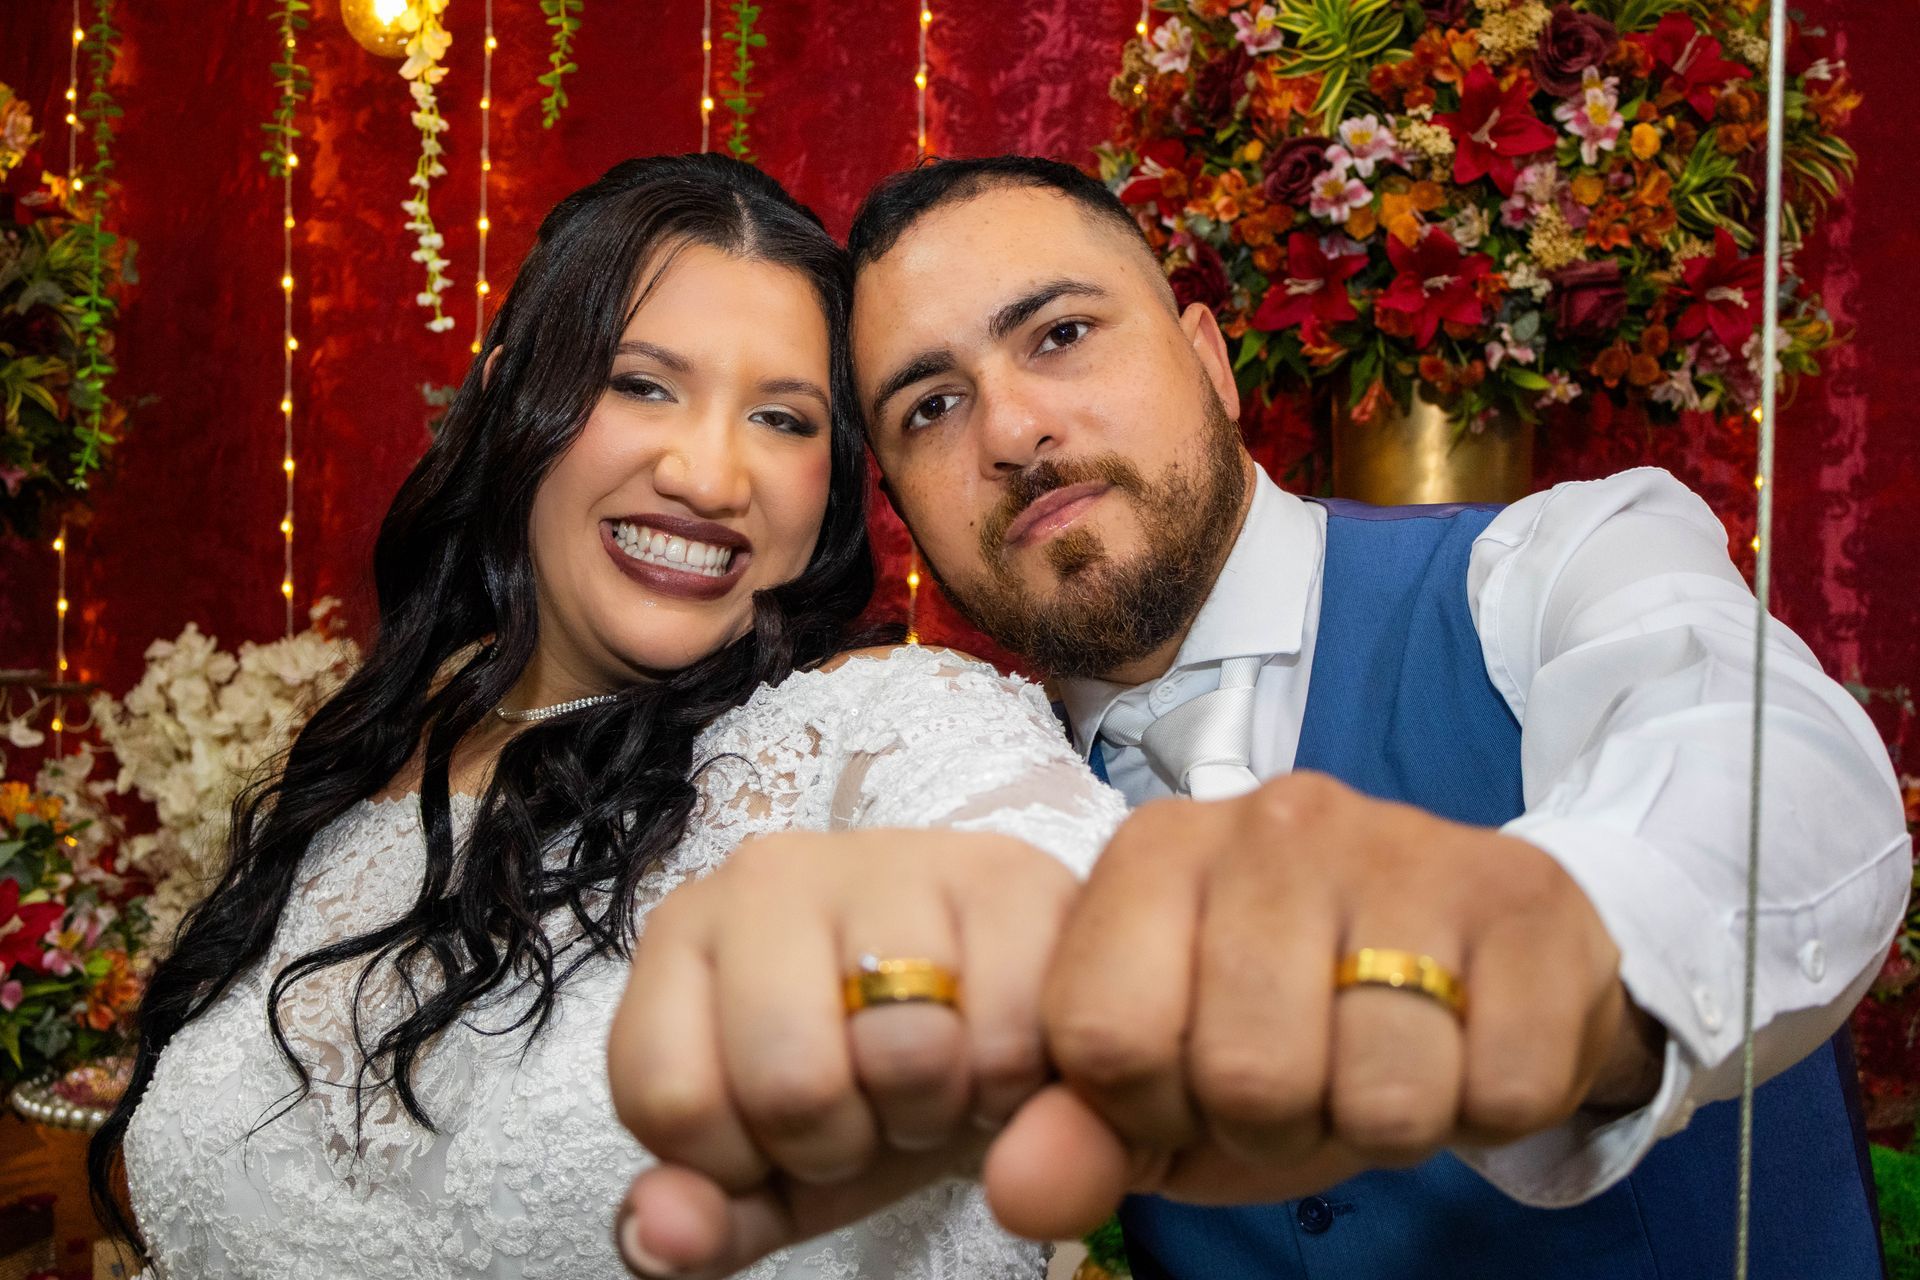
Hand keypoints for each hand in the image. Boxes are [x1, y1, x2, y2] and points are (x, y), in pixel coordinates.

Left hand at [606, 827, 1078, 1276]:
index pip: (670, 1098)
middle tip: (869, 1107)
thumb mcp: (772, 1178)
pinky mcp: (1002, 871)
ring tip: (937, 1073)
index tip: (781, 1133)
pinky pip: (1006, 1037)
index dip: (739, 1161)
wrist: (994, 1012)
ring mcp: (887, 859)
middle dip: (845, 1142)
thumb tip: (657, 1235)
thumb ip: (699, 1226)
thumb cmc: (863, 1085)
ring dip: (936, 1109)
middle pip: (790, 1081)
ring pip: (907, 1051)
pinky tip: (995, 1047)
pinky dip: (1012, 1085)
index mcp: (682, 938)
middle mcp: (769, 875)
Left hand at [980, 770, 1660, 1240]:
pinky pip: (1505, 1089)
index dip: (1152, 1107)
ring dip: (1388, 1123)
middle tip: (1308, 1074)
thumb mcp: (1165, 1084)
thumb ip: (1077, 1132)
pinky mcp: (1522, 891)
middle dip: (1281, 1124)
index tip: (1191, 1082)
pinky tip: (1466, 1041)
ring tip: (1381, 1058)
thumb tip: (1016, 1192)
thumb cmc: (1288, 1022)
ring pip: (1384, 1094)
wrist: (1467, 958)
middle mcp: (1270, 821)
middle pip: (1250, 1076)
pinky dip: (1488, 1107)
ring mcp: (1403, 843)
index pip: (1106, 1037)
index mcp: (1156, 853)